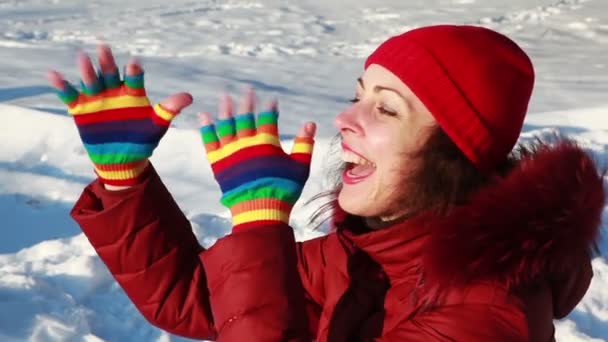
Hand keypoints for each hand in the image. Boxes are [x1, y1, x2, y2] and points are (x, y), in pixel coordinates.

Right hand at [47, 44, 192, 185]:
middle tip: (104, 47)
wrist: (122, 160)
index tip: (134, 64)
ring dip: (87, 71)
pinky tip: (53, 74)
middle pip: (110, 73)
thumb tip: (189, 96)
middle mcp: (114, 92)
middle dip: (107, 62)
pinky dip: (62, 86)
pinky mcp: (82, 108)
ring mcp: (97, 99)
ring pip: (91, 81)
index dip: (134, 72)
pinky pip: (70, 95)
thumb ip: (169, 109)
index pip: (133, 79)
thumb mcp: (157, 125)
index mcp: (133, 93)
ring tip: (83, 58)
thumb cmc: (142, 140)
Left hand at [199, 89, 315, 230]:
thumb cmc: (283, 190)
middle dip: (247, 102)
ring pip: (227, 125)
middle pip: (245, 117)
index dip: (270, 108)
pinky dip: (207, 128)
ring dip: (226, 110)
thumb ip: (304, 144)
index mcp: (266, 143)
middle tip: (246, 89)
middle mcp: (247, 143)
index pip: (268, 118)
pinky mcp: (218, 162)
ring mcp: (231, 152)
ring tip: (225, 97)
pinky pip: (210, 141)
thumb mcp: (300, 167)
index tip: (271, 100)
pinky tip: (204, 116)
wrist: (259, 210)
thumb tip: (310, 123)